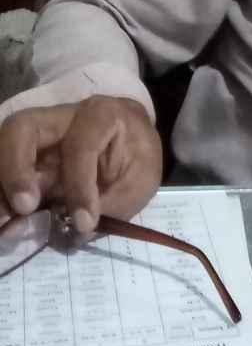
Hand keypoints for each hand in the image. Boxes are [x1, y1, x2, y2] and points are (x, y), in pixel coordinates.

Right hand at [0, 96, 162, 232]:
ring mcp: (36, 138)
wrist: (130, 143)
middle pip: (23, 128)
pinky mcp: (23, 157)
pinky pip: (3, 168)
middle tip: (23, 207)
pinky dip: (2, 193)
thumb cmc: (137, 155)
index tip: (83, 222)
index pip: (81, 145)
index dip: (80, 185)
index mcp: (99, 115)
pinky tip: (5, 220)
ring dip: (2, 184)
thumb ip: (116, 200)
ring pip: (4, 146)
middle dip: (16, 168)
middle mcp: (60, 118)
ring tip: (3, 220)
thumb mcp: (144, 176)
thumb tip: (78, 229)